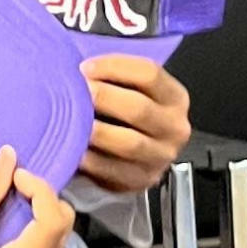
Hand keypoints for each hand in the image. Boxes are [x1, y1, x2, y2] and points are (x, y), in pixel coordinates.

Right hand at [0, 148, 74, 247]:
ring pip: (60, 236)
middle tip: (11, 185)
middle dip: (41, 198)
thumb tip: (10, 156)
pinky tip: (10, 222)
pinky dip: (36, 228)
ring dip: (40, 212)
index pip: (53, 221)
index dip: (40, 189)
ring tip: (8, 202)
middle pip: (62, 227)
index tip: (15, 175)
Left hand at [76, 54, 191, 194]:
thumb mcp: (133, 90)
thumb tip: (81, 68)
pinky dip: (91, 160)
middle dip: (102, 97)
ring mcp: (160, 157)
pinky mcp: (141, 180)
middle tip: (74, 92)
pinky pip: (113, 171)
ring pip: (128, 142)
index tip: (85, 67)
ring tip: (71, 121)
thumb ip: (116, 78)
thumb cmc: (126, 114)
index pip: (149, 74)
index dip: (113, 67)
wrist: (134, 155)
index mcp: (175, 98)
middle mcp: (174, 128)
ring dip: (96, 130)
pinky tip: (73, 150)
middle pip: (138, 108)